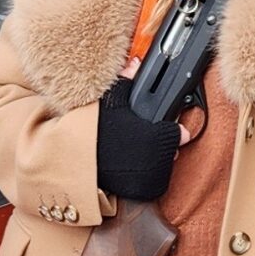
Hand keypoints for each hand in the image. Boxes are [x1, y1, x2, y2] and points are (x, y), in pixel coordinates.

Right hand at [95, 76, 180, 200]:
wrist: (75, 162)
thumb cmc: (92, 129)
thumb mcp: (111, 100)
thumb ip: (127, 81)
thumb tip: (135, 64)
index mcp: (157, 136)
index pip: (179, 133)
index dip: (172, 130)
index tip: (166, 128)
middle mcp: (160, 159)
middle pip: (172, 150)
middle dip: (163, 144)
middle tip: (146, 139)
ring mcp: (154, 177)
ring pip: (165, 167)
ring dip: (157, 161)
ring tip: (136, 152)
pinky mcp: (146, 191)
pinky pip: (155, 183)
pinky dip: (148, 177)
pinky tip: (133, 167)